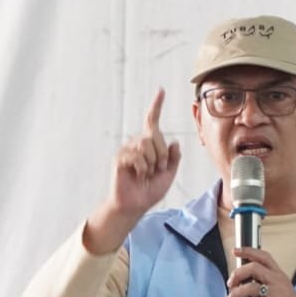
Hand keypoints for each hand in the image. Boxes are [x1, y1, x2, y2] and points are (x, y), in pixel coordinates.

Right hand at [84, 88, 181, 255]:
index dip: (156, 106)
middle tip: (157, 170)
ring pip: (146, 144)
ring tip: (147, 174)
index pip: (152, 121)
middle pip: (154, 136)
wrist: (135, 205)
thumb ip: (173, 159)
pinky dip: (142, 168)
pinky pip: (137, 155)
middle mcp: (138, 143)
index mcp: (150, 145)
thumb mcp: (168, 175)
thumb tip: (174, 142)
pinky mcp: (120, 158)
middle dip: (161, 155)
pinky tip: (138, 175)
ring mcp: (128, 149)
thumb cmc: (149, 191)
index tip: (161, 90)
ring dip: (152, 162)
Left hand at [225, 248, 295, 296]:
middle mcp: (279, 283)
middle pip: (254, 268)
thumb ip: (267, 289)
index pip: (264, 257)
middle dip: (237, 273)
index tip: (236, 250)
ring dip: (234, 294)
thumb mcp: (282, 295)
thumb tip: (244, 289)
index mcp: (281, 277)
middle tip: (230, 283)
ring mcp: (277, 296)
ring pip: (250, 287)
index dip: (248, 251)